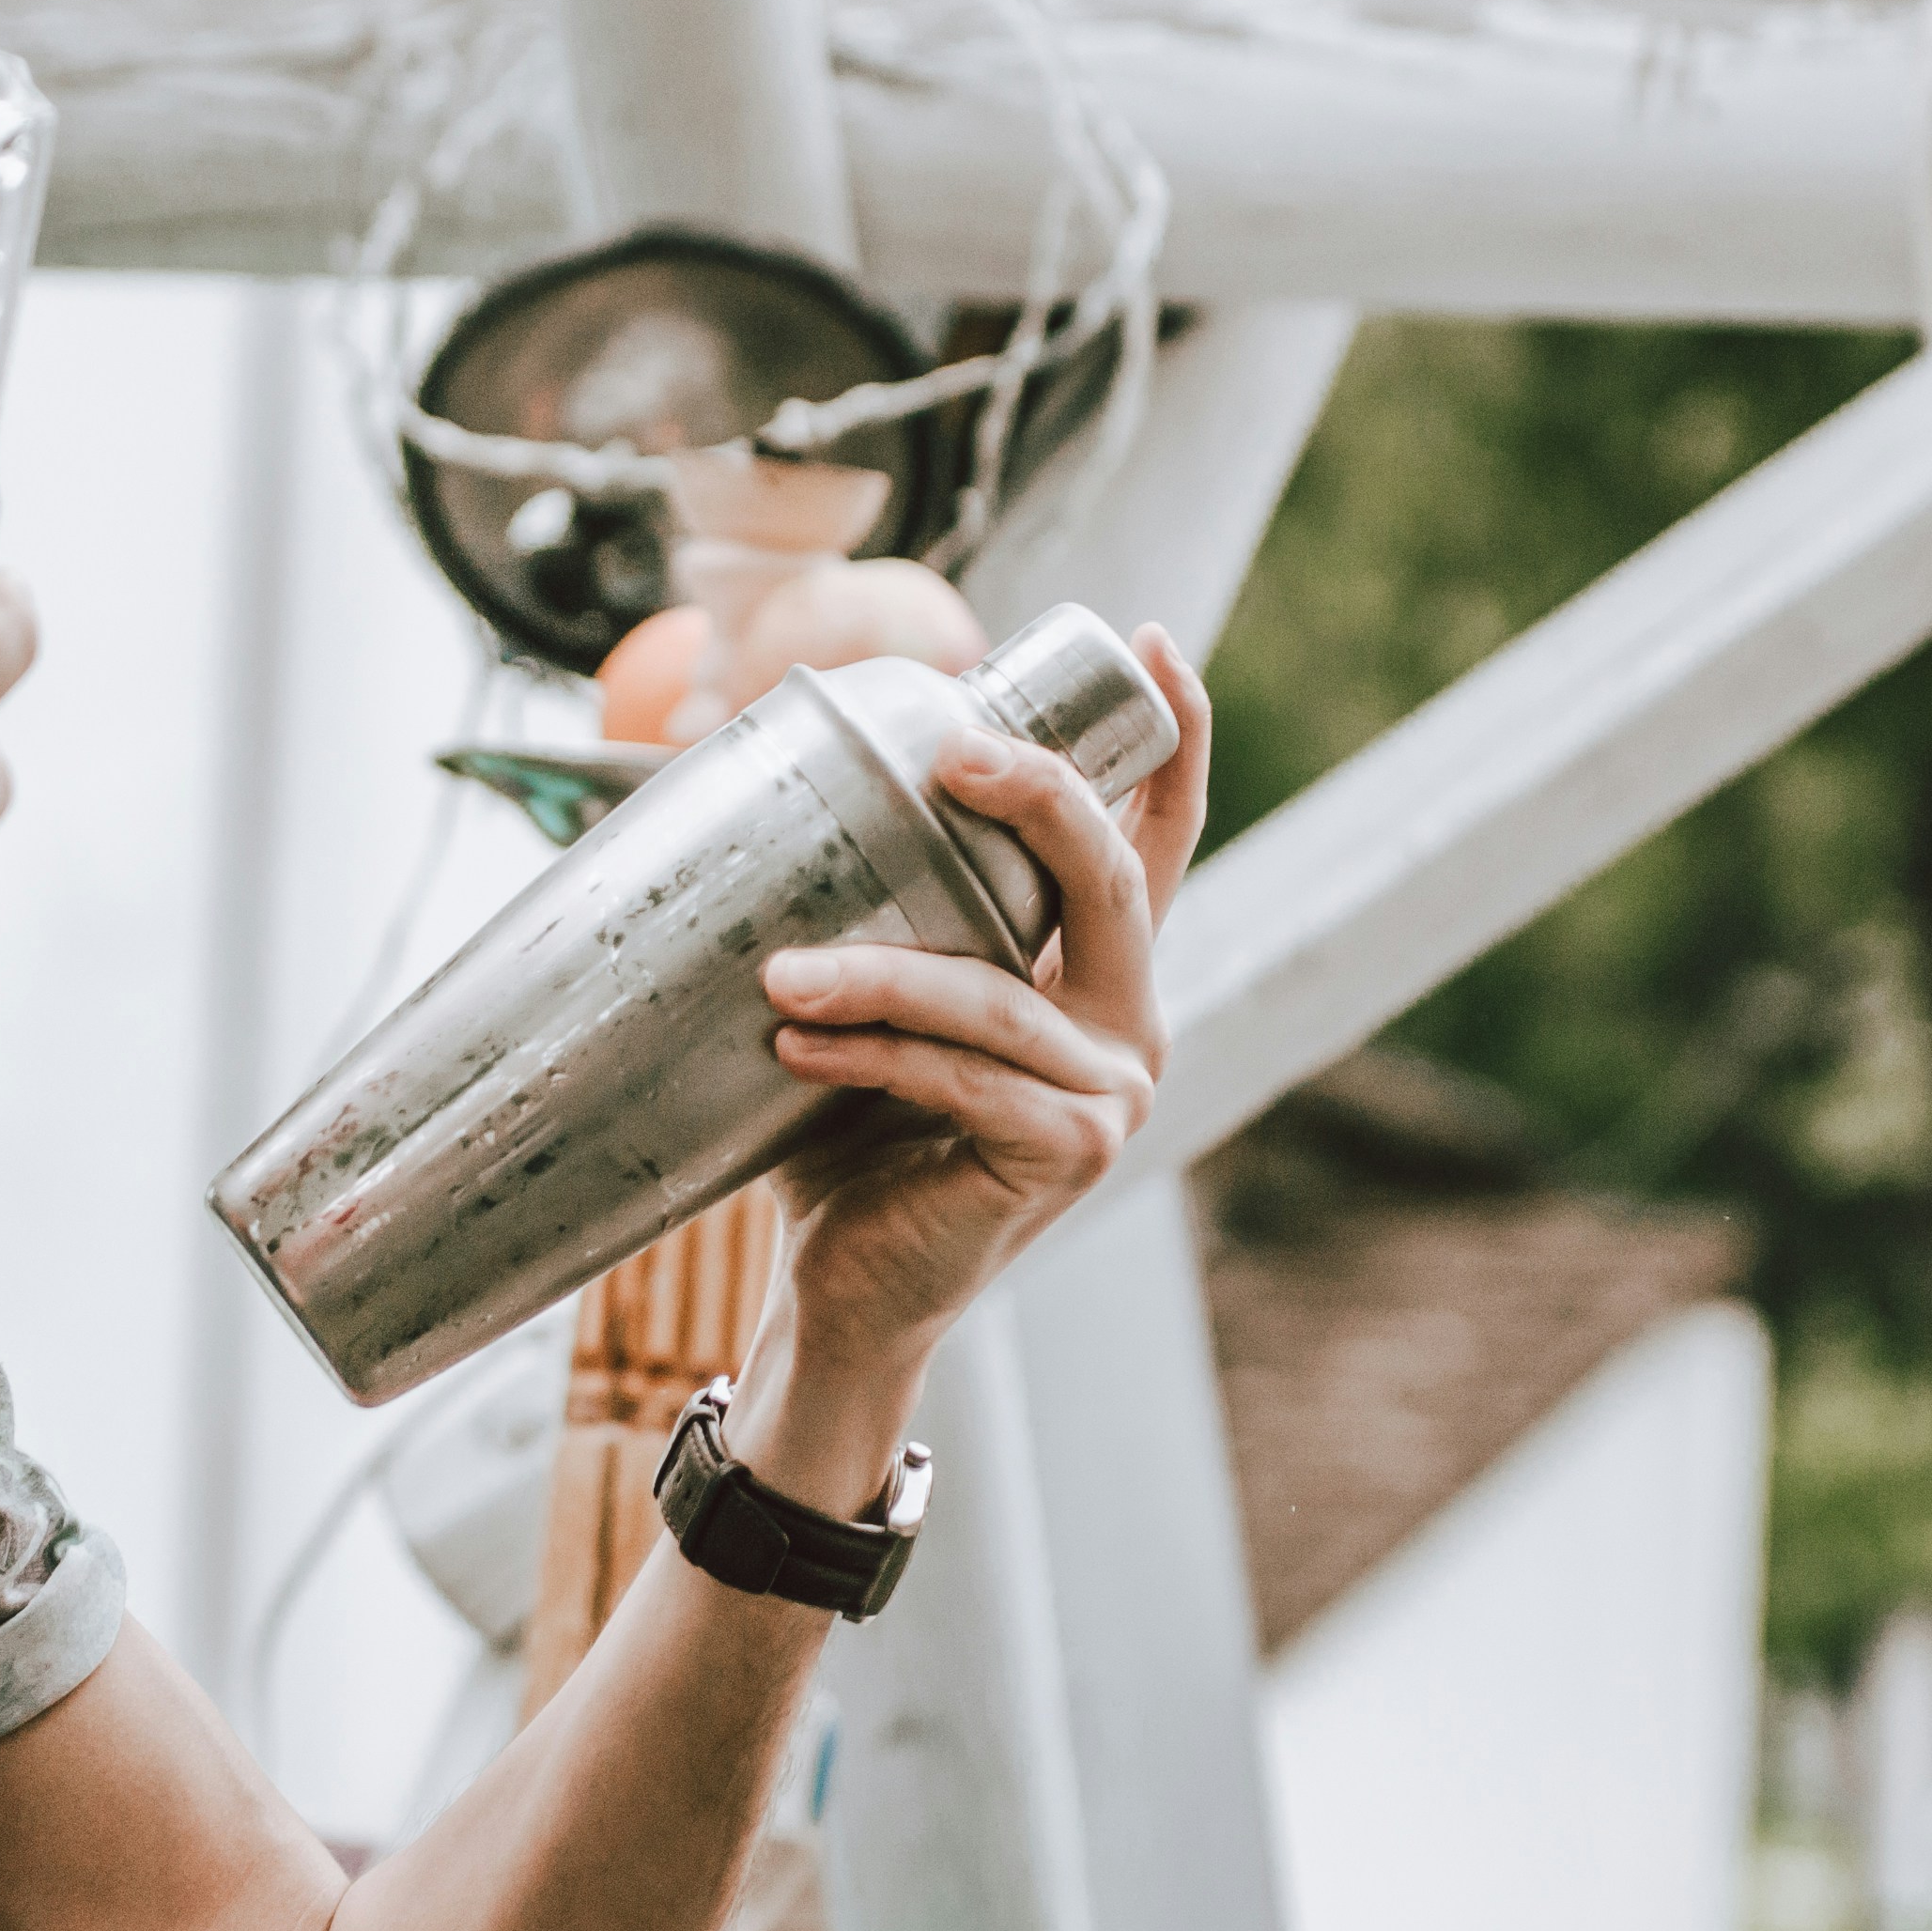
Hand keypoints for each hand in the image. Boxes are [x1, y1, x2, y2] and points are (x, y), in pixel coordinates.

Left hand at [757, 623, 1209, 1370]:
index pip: (1151, 838)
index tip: (1143, 642)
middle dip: (1036, 795)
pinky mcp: (1071, 1151)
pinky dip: (875, 1056)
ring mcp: (1112, 1091)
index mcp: (1094, 971)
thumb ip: (870, 910)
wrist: (844, 1289)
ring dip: (879, 976)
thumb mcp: (868, 1000)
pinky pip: (966, 1078)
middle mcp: (1128, 1021)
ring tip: (778, 978)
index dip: (1169, 738)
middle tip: (950, 749)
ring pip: (999, 993)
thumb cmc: (844, 1132)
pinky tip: (796, 1050)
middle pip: (1110, 879)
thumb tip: (762, 774)